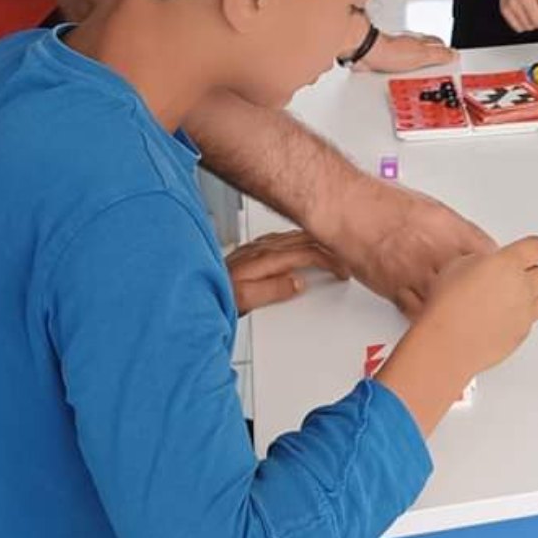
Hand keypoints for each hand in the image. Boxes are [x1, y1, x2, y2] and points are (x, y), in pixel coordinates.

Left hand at [226, 230, 348, 313]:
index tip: (342, 269)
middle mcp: (261, 248)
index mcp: (264, 259)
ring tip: (332, 247)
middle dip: (329, 246)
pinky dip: (301, 240)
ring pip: (295, 236)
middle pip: (304, 240)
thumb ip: (272, 291)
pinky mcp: (253, 249)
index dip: (329, 259)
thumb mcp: (244, 301)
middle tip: (346, 257)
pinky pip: (285, 239)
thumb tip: (298, 284)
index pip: (306, 253)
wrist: (191, 287)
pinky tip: (301, 245)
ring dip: (316, 240)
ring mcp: (257, 246)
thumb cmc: (215, 295)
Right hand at [333, 181, 498, 316]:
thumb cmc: (382, 202)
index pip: (487, 253)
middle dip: (485, 295)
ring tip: (467, 319)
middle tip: (491, 303)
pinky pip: (420, 313)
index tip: (504, 275)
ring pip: (450, 304)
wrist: (351, 211)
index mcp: (450, 229)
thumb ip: (451, 227)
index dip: (499, 268)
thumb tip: (465, 239)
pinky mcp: (398, 292)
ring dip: (460, 312)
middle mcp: (438, 254)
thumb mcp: (429, 206)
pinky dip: (430, 319)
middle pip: (474, 283)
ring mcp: (418, 275)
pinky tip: (437, 322)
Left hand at [359, 30, 453, 72]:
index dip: (446, 53)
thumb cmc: (389, 51)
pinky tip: (400, 82)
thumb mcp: (421, 55)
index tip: (451, 61)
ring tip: (419, 80)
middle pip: (425, 54)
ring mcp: (396, 54)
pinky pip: (396, 70)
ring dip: (413, 71)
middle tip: (436, 73)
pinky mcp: (385, 62)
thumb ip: (438, 55)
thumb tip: (453, 55)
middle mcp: (408, 45)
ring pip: (410, 62)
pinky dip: (400, 76)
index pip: (438, 45)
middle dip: (430, 63)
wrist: (365, 53)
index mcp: (420, 42)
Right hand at [406, 235, 537, 376]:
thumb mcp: (457, 265)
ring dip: (533, 297)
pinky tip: (504, 317)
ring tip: (514, 297)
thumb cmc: (448, 305)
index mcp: (508, 263)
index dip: (532, 248)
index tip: (528, 249)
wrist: (447, 342)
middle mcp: (522, 286)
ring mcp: (525, 312)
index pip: (537, 247)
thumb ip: (481, 260)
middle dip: (534, 273)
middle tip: (518, 275)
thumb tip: (486, 265)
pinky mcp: (522, 333)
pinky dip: (522, 318)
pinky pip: (531, 321)